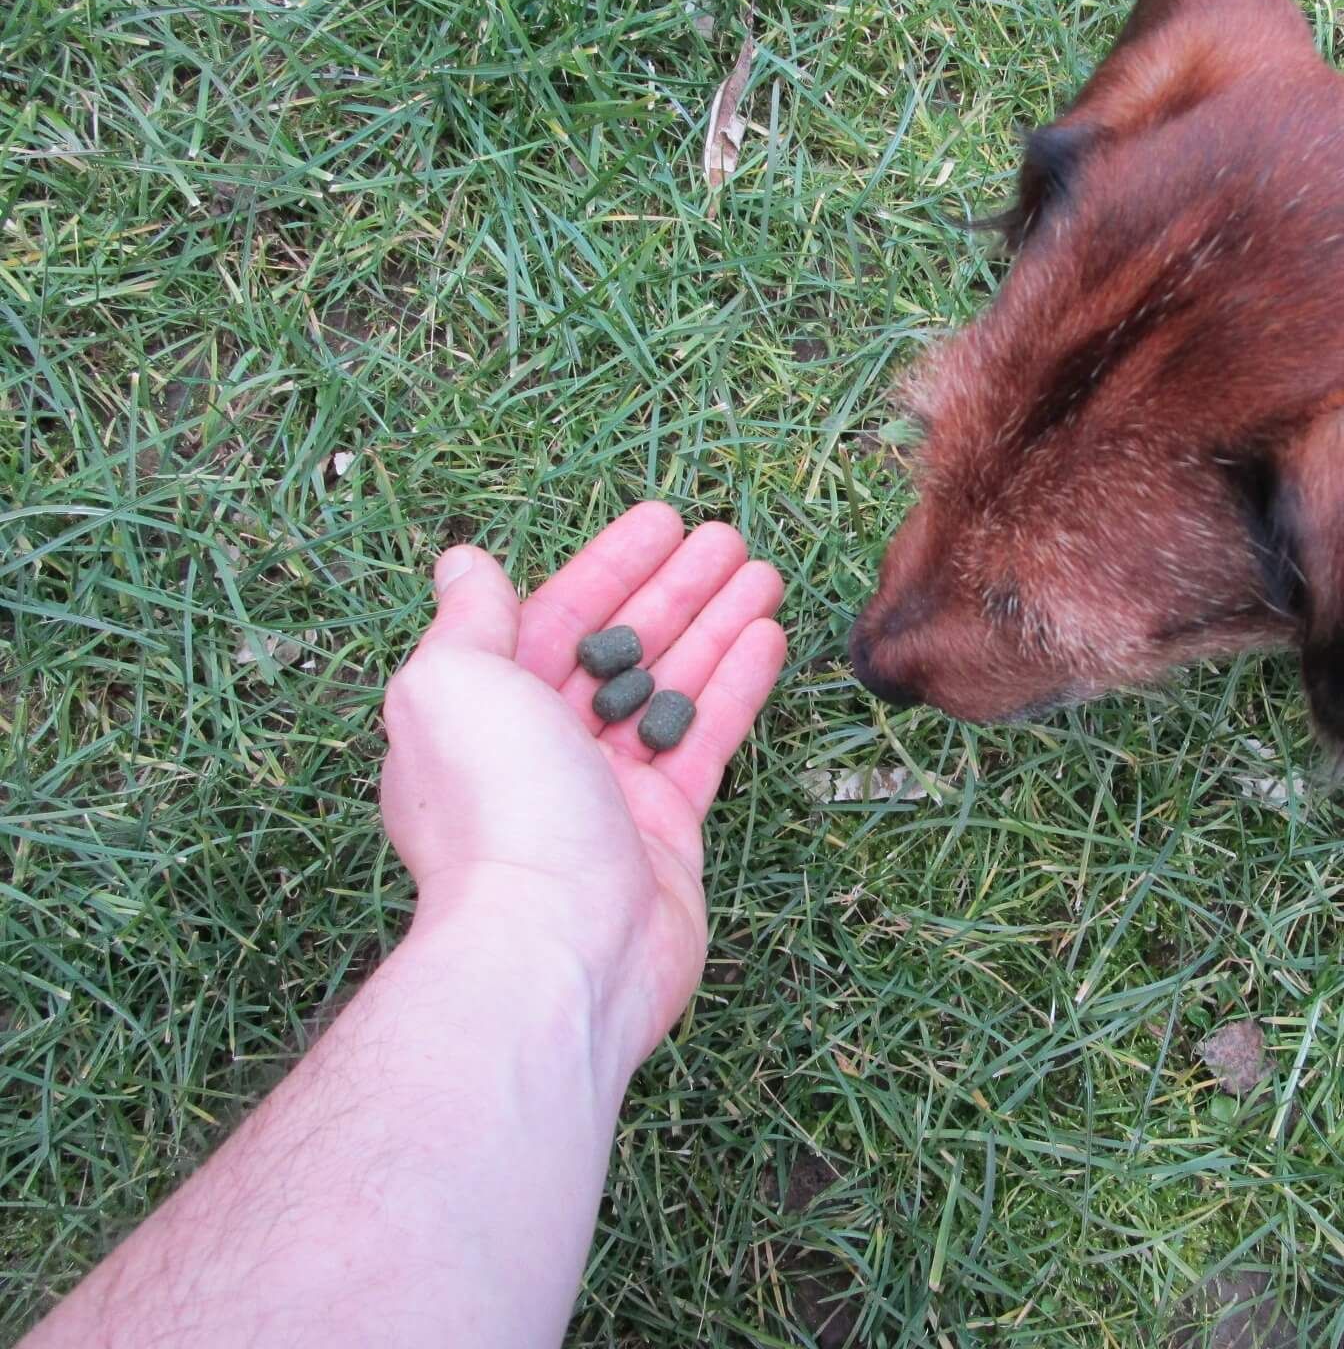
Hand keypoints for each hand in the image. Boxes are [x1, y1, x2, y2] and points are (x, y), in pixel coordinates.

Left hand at [379, 504, 785, 1070]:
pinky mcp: (666, 829)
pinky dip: (734, 688)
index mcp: (485, 708)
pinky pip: (704, 741)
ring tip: (763, 574)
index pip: (555, 616)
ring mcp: (608, 789)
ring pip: (670, 687)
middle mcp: (544, 745)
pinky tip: (768, 639)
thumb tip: (462, 562)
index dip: (610, 565)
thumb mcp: (453, 686)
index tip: (665, 520)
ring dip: (715, 626)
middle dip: (674, 590)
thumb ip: (467, 621)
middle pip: (621, 646)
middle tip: (729, 540)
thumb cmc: (498, 808)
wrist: (557, 944)